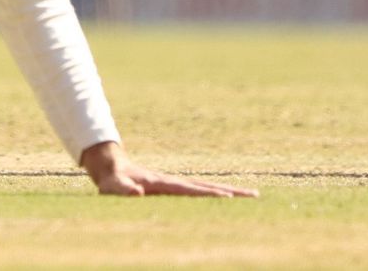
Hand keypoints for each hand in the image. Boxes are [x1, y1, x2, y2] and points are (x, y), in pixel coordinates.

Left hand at [79, 141, 257, 197]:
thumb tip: (136, 192)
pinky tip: (224, 200)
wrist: (110, 167)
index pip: (192, 190)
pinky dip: (215, 195)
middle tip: (256, 195)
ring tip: (249, 196)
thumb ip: (123, 190)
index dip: (212, 194)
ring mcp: (175, 184)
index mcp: (164, 184)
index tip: (232, 197)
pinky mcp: (173, 189)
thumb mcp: (113, 187)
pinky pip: (199, 192)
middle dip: (232, 191)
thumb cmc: (111, 182)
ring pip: (205, 189)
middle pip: (207, 187)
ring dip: (227, 192)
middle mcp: (174, 182)